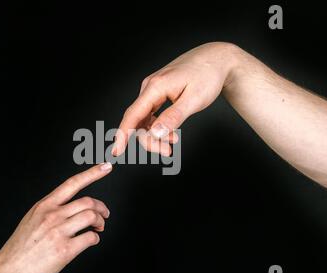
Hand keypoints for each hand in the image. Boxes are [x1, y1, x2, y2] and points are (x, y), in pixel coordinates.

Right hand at [0, 163, 112, 272]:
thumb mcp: (32, 220)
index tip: (105, 167)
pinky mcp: (65, 250)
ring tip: (98, 228)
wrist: (7, 272)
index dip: (92, 174)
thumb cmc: (19, 249)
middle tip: (104, 214)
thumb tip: (71, 209)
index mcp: (44, 206)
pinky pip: (90, 238)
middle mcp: (52, 216)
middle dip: (101, 207)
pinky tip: (90, 240)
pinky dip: (95, 238)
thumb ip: (50, 211)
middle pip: (88, 202)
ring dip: (100, 222)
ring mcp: (58, 232)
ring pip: (91, 217)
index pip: (72, 183)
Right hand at [112, 42, 238, 155]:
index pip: (133, 115)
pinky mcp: (158, 92)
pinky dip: (159, 126)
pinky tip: (171, 133)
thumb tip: (155, 133)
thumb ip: (173, 117)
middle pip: (138, 120)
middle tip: (167, 151)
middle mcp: (150, 87)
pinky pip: (151, 113)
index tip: (116, 151)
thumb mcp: (194, 99)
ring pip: (145, 118)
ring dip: (155, 134)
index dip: (123, 135)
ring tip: (173, 143)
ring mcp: (153, 89)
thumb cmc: (208, 75)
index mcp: (155, 87)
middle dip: (149, 139)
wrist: (217, 59)